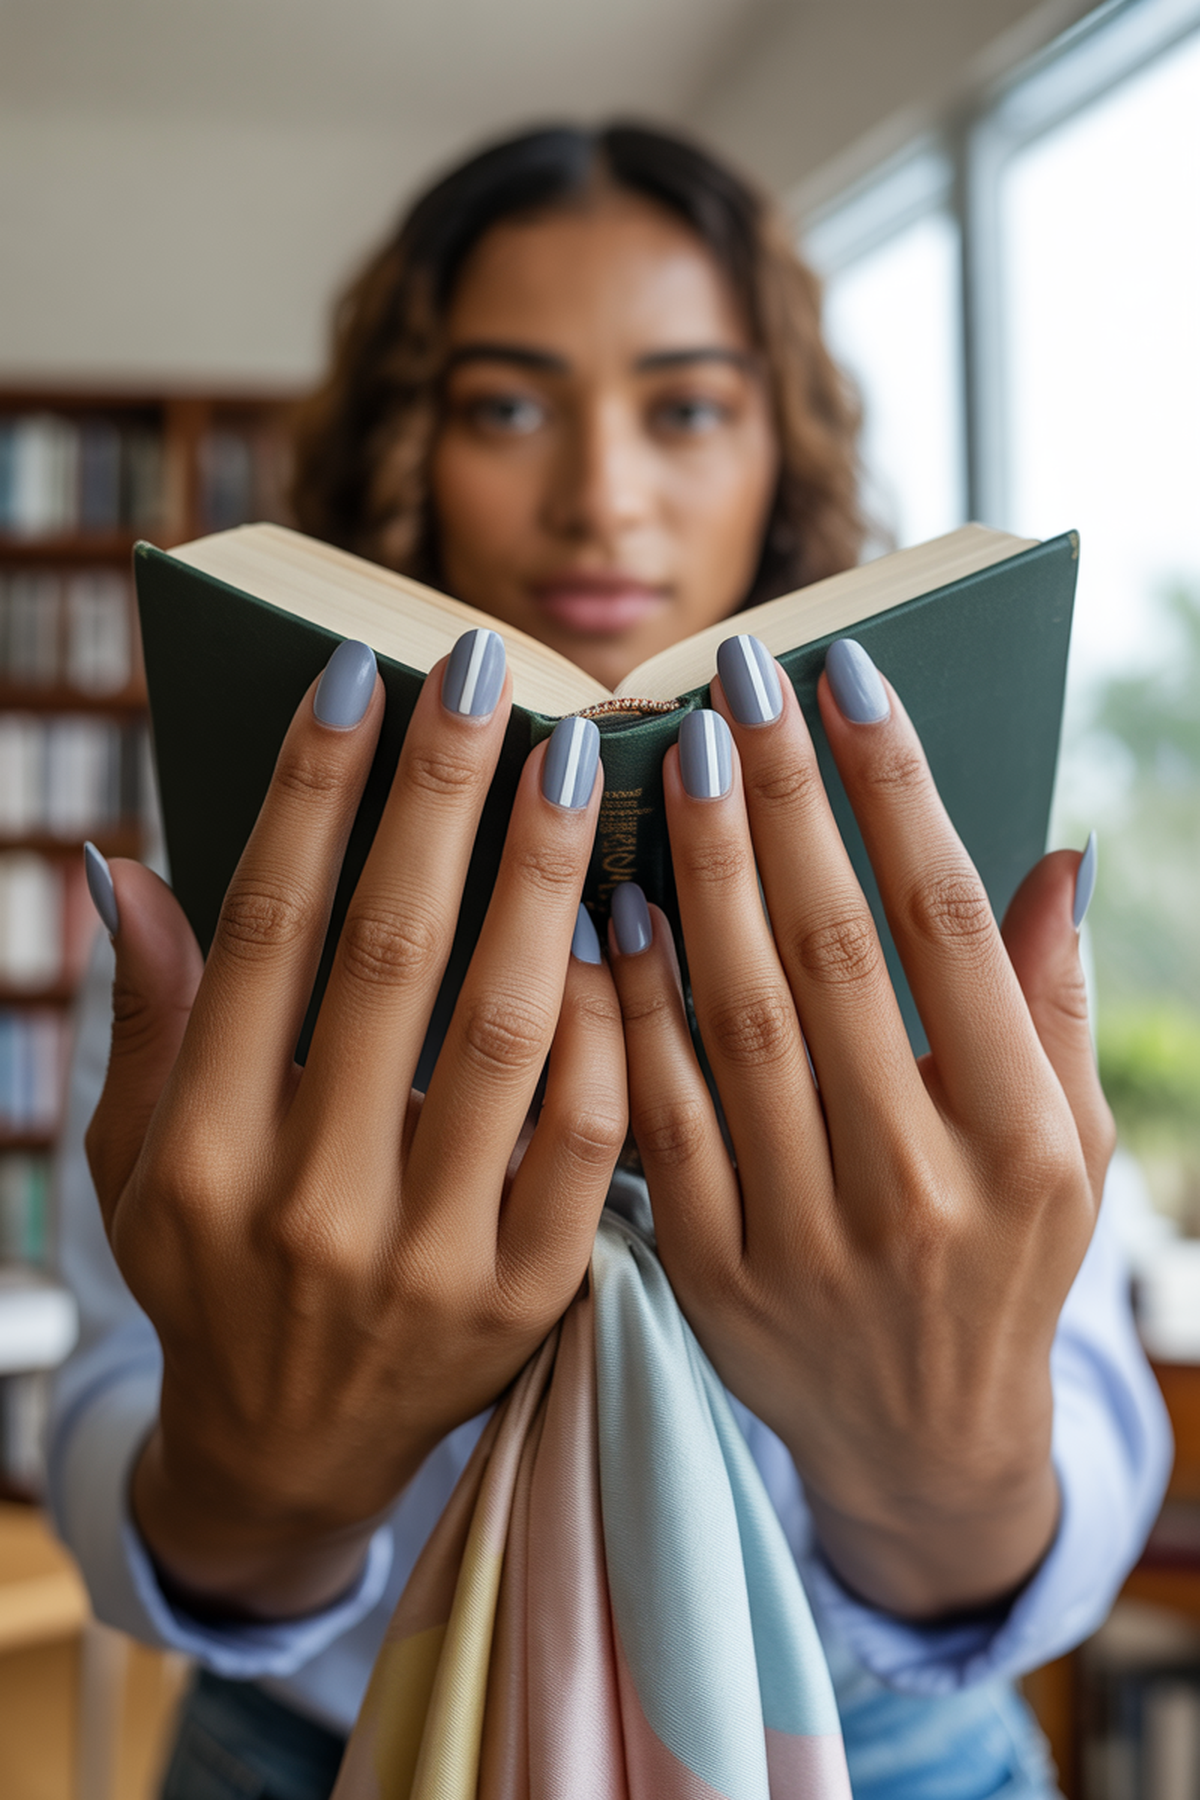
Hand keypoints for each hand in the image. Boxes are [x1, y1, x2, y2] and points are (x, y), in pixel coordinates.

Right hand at [85, 637, 625, 1617]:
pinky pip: (588, 1134)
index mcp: (197, 1152)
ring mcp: (426, 1258)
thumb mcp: (135, 1165)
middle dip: (442, 795)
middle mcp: (306, 1202)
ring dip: (545, 879)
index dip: (311, 793)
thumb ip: (146, 1019)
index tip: (359, 676)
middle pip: (389, 955)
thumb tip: (123, 866)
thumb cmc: (213, 1276)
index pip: (263, 932)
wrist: (294, 1456)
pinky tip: (619, 923)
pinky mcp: (525, 1296)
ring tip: (578, 762)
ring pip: (505, 1031)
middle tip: (490, 666)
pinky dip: (606, 1021)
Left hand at [608, 635, 1111, 1620]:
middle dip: (781, 799)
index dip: (892, 788)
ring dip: (699, 876)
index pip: (945, 927)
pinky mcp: (711, 1273)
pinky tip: (608, 906)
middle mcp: (918, 1188)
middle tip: (734, 675)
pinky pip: (655, 1114)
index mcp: (1024, 1141)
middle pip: (833, 954)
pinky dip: (629, 1006)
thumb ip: (1056, 1006)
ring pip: (737, 1021)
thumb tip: (1057, 856)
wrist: (921, 1445)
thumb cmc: (1004, 1263)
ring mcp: (805, 1237)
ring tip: (673, 755)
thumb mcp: (1070, 1149)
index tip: (844, 674)